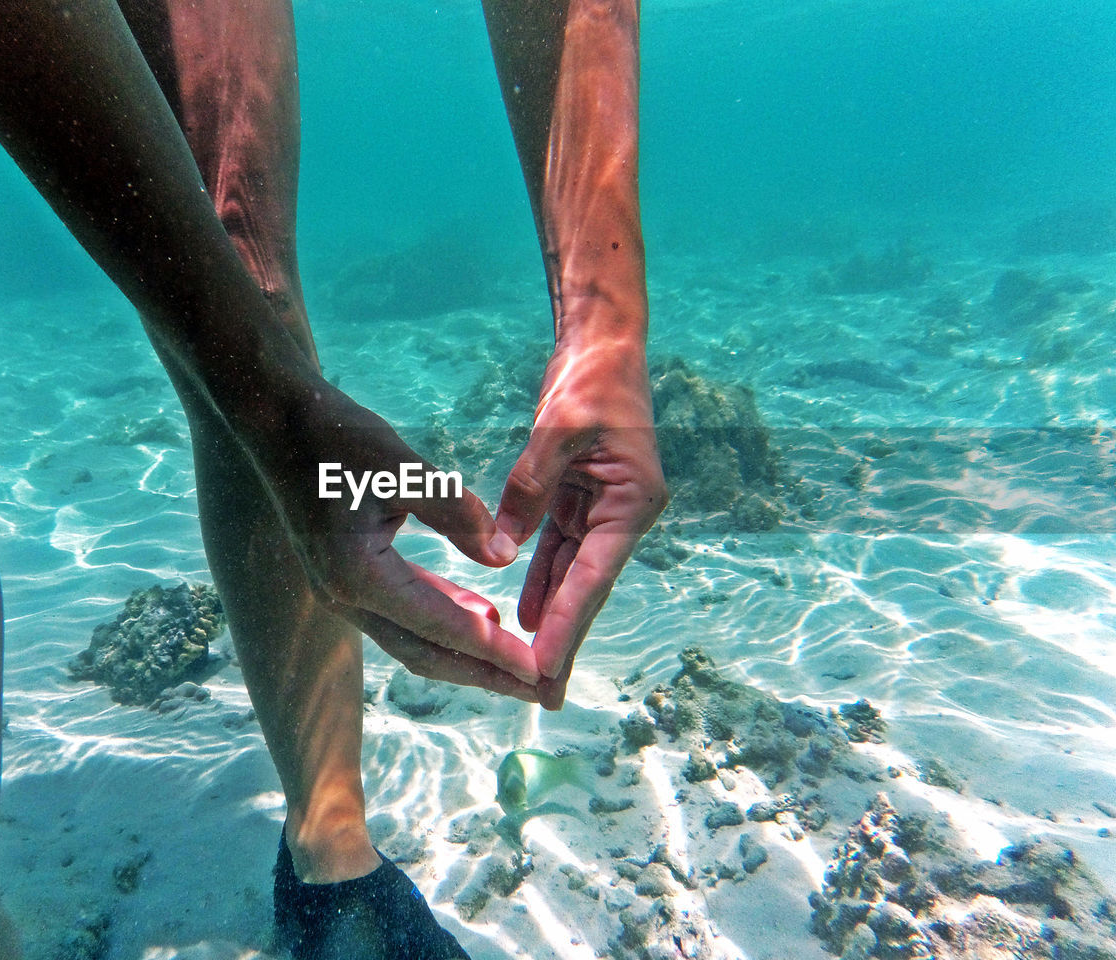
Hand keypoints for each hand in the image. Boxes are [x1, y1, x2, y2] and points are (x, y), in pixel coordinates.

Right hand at [259, 377, 540, 699]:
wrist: (277, 421)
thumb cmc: (337, 437)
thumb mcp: (404, 468)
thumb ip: (456, 513)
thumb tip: (502, 557)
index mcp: (359, 576)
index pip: (440, 627)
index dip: (492, 651)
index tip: (537, 670)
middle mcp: (345, 597)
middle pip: (426, 653)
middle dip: (484, 673)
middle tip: (538, 687)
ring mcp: (341, 591)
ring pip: (413, 640)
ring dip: (464, 653)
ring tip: (516, 662)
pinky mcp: (346, 576)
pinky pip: (401, 614)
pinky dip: (442, 621)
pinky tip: (479, 615)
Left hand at [495, 340, 666, 708]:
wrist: (604, 346)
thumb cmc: (592, 380)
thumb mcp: (558, 429)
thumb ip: (530, 486)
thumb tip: (500, 548)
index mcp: (631, 503)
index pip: (591, 578)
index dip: (566, 626)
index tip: (544, 669)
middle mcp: (623, 515)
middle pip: (586, 589)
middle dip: (564, 641)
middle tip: (544, 697)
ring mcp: (604, 508)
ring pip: (571, 575)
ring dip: (551, 617)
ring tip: (531, 670)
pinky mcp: (581, 498)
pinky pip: (558, 548)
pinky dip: (540, 579)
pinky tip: (520, 613)